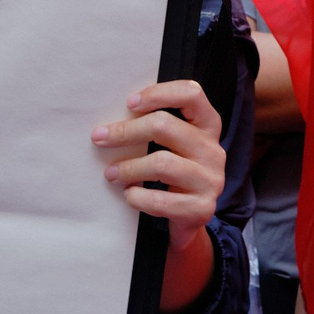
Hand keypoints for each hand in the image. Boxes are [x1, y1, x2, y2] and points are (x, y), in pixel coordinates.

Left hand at [92, 79, 225, 258]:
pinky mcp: (201, 208)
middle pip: (165, 126)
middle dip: (126, 131)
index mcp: (207, 126)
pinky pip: (162, 200)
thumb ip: (157, 129)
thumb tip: (112, 120)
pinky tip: (129, 194)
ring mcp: (210, 180)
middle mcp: (212, 150)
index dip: (159, 93)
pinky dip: (138, 197)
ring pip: (162, 163)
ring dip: (129, 167)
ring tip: (111, 174)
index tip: (129, 103)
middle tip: (100, 138)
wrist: (189, 219)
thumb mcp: (173, 146)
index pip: (191, 94)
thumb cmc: (173, 174)